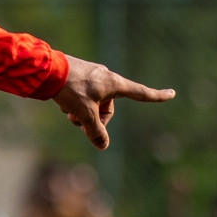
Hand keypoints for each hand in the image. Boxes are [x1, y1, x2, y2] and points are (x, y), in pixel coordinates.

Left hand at [52, 55, 174, 149]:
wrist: (45, 69)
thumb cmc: (69, 88)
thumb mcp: (84, 113)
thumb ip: (95, 131)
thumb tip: (103, 146)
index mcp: (114, 83)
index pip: (140, 93)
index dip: (156, 96)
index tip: (171, 94)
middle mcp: (105, 78)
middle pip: (108, 107)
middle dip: (94, 118)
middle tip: (78, 122)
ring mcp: (90, 76)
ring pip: (92, 103)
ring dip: (81, 112)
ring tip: (67, 111)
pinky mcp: (77, 77)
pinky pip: (80, 96)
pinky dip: (73, 104)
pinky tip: (61, 102)